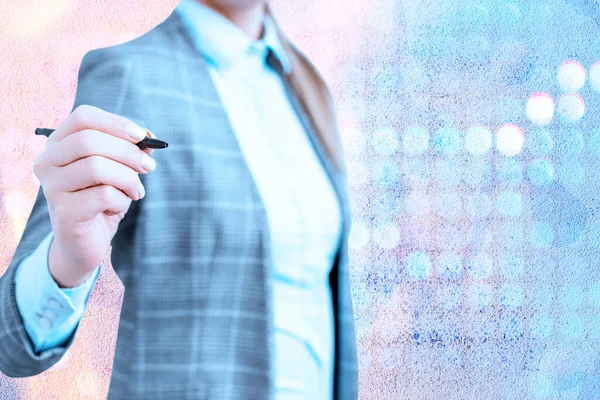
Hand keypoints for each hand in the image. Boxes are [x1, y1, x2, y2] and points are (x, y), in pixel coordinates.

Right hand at [33, 105, 156, 286]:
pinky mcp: (64, 213)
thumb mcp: (118, 169)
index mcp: (58, 144)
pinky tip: (118, 207)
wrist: (85, 243)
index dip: (116, 123)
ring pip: (97, 167)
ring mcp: (51, 188)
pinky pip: (104, 195)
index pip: (83, 117)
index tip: (141, 136)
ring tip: (135, 191)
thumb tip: (149, 137)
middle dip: (128, 152)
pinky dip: (122, 200)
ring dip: (128, 179)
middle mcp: (47, 162)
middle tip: (149, 167)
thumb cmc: (102, 199)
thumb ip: (131, 150)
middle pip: (89, 140)